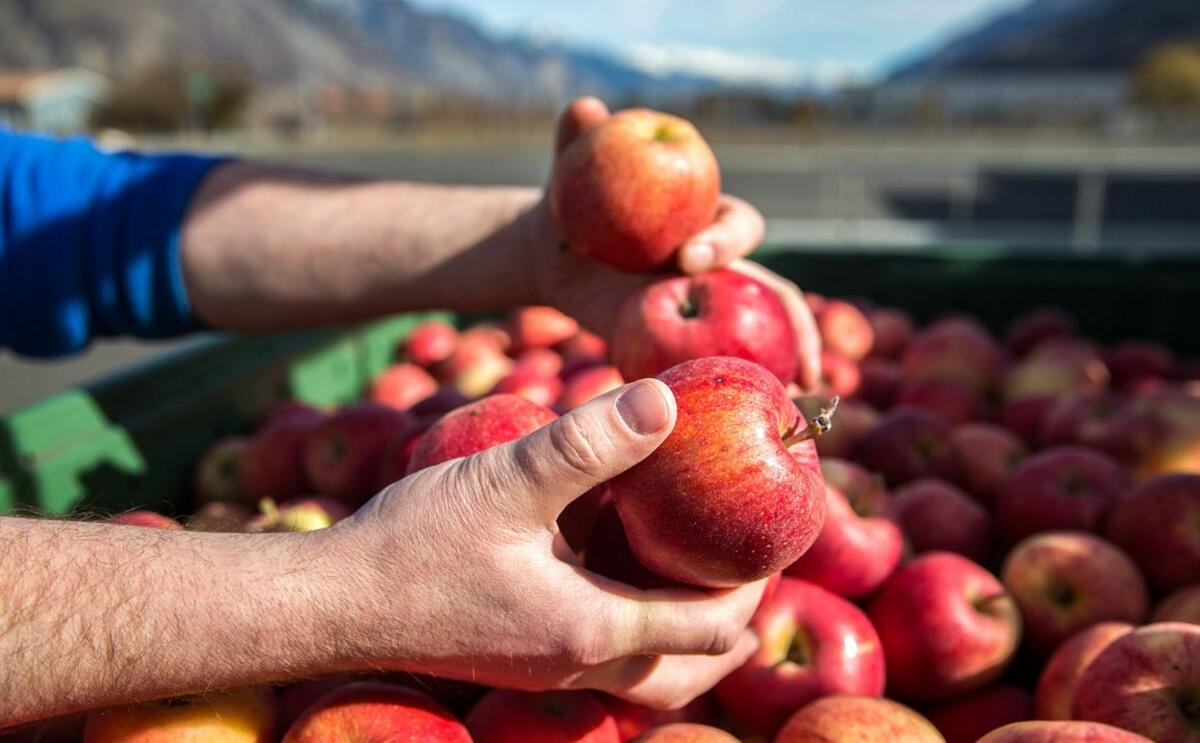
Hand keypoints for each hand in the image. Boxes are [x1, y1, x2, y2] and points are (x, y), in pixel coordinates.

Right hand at [334, 380, 763, 708]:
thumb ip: (588, 442)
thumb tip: (666, 402)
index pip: (708, 627)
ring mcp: (544, 669)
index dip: (751, 587)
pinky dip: (636, 632)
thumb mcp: (509, 480)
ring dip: (686, 639)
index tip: (768, 538)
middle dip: (731, 630)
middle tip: (748, 573)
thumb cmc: (415, 545)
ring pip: (645, 676)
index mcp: (591, 629)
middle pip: (687, 673)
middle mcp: (577, 664)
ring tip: (700, 583)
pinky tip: (618, 577)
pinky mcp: (518, 656)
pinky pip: (603, 661)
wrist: (330, 602)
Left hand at [530, 97, 821, 389]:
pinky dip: (740, 393)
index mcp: (706, 220)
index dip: (724, 240)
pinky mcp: (685, 343)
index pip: (738, 226)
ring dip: (795, 367)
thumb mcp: (573, 173)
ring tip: (811, 400)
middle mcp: (721, 266)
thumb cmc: (575, 204)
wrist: (560, 253)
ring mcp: (709, 309)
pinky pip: (720, 369)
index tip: (684, 258)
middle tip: (805, 363)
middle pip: (777, 295)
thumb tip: (582, 106)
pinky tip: (757, 424)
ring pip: (765, 338)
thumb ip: (577, 138)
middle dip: (798, 326)